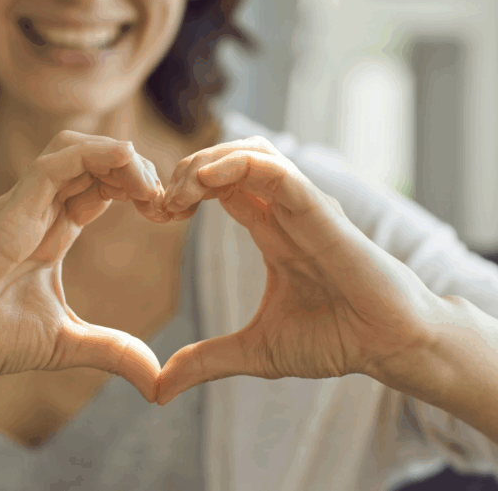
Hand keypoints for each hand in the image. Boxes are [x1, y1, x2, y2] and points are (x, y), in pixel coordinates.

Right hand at [0, 131, 168, 401]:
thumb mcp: (66, 343)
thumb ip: (112, 351)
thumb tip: (157, 381)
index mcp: (55, 231)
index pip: (103, 187)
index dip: (139, 189)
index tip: (169, 213)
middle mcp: (42, 210)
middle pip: (97, 161)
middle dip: (138, 169)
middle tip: (167, 201)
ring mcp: (26, 205)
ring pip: (77, 149)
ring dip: (120, 156)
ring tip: (149, 187)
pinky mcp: (12, 208)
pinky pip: (56, 163)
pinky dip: (96, 157)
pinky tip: (127, 174)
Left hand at [155, 136, 438, 404]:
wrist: (388, 348)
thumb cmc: (335, 340)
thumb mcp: (254, 351)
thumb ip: (205, 361)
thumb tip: (158, 390)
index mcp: (270, 231)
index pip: (220, 187)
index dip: (182, 192)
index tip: (155, 214)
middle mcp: (284, 212)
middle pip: (229, 160)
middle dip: (186, 170)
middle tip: (159, 203)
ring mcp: (303, 208)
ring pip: (251, 154)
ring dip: (207, 162)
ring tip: (179, 192)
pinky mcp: (321, 213)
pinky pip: (278, 173)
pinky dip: (239, 165)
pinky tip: (206, 182)